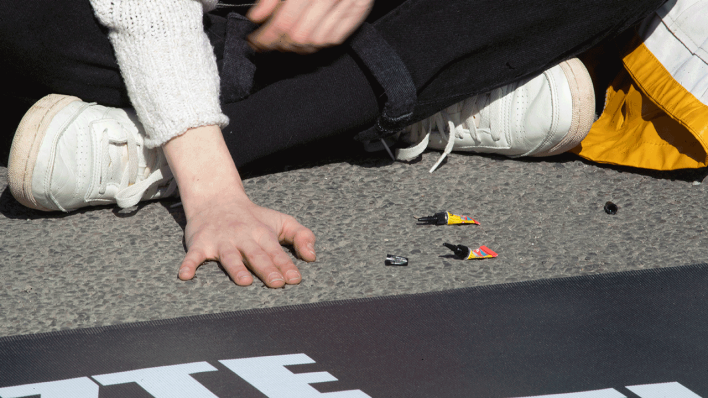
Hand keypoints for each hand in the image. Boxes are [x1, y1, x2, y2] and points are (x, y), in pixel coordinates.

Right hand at [179, 196, 315, 286]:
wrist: (217, 199)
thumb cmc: (254, 218)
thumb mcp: (281, 221)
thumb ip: (301, 236)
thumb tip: (312, 257)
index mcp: (263, 234)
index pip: (276, 252)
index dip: (286, 265)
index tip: (294, 279)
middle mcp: (243, 237)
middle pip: (256, 254)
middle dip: (267, 268)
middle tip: (276, 283)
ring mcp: (221, 241)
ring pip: (229, 256)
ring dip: (236, 269)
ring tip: (244, 281)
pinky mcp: (200, 243)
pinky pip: (193, 255)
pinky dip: (189, 264)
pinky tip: (185, 276)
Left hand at [247, 0, 373, 52]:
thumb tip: (257, 16)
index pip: (284, 22)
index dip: (266, 36)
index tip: (254, 40)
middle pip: (299, 35)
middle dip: (277, 44)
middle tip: (263, 43)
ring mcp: (346, 4)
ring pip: (315, 41)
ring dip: (294, 48)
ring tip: (279, 43)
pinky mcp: (357, 11)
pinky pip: (332, 39)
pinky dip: (314, 45)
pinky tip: (301, 41)